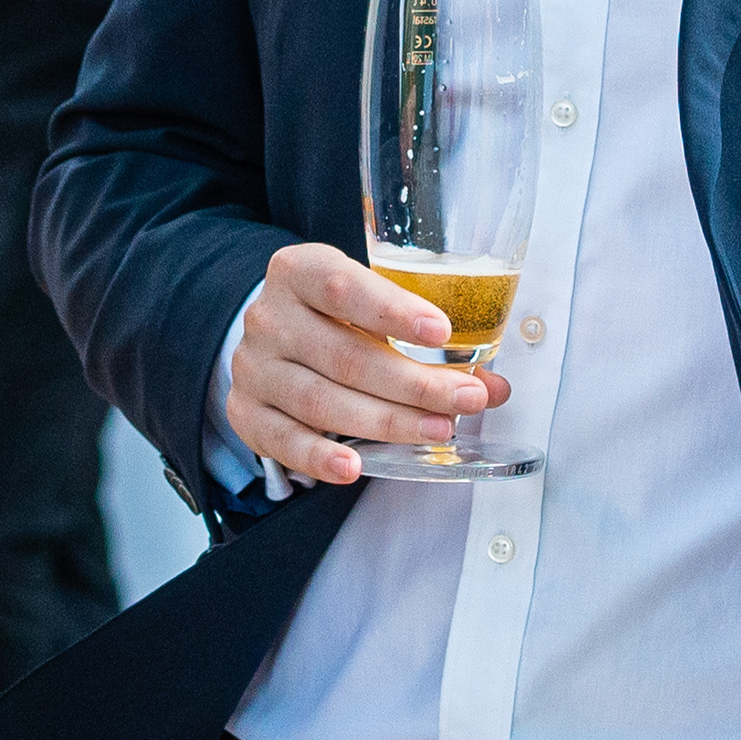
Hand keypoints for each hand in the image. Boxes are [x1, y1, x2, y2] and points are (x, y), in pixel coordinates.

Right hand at [225, 241, 507, 488]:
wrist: (274, 332)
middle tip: (466, 398)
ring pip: (320, 401)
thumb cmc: (337, 315)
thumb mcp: (375, 304)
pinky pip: (282, 440)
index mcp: (300, 272)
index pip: (343, 287)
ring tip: (438, 430)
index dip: (393, 311)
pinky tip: (354, 468)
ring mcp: (253, 367)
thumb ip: (429, 340)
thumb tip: (494, 387)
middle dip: (413, 382)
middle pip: (344, 355)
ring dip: (385, 422)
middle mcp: (269, 316)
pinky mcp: (246, 412)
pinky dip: (319, 458)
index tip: (442, 333)